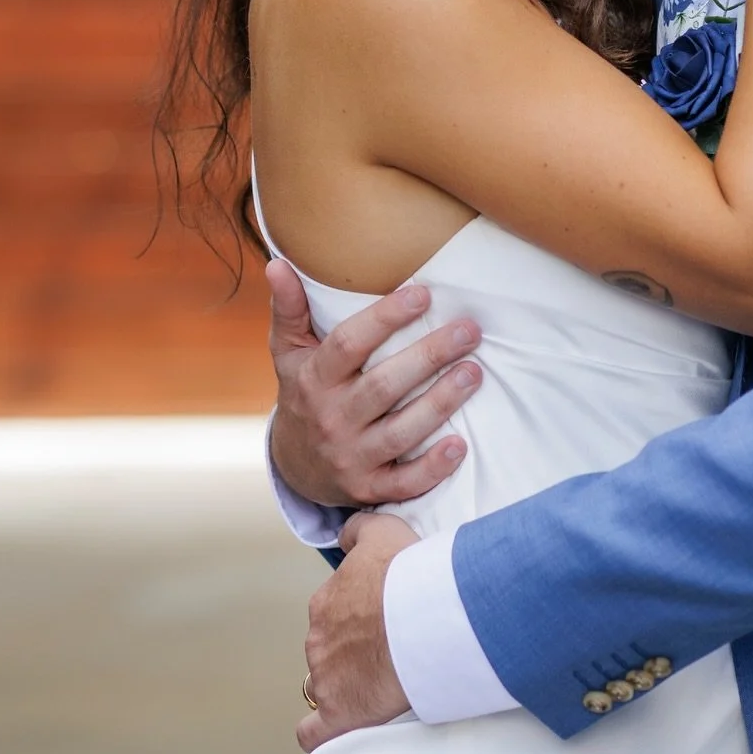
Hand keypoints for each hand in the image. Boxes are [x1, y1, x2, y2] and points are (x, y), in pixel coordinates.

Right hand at [267, 257, 482, 508]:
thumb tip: (277, 263)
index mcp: (313, 379)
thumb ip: (290, 309)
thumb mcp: (289, 352)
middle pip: (382, 387)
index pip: (348, 344)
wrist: (296, 466)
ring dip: (440, 403)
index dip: (385, 318)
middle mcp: (330, 419)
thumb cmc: (305, 391)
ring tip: (475, 372)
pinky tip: (460, 445)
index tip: (423, 293)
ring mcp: (350, 457)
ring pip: (399, 433)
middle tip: (469, 331)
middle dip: (428, 357)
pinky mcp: (370, 489)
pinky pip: (403, 484)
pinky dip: (432, 468)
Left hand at [298, 512, 416, 750]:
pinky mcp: (338, 714)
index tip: (383, 617)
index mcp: (326, 601)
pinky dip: (321, 731)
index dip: (358, 615)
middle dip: (351, 649)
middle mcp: (318, 639)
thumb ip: (358, 528)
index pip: (332, 610)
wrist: (423, 616)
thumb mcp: (383, 529)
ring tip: (379, 682)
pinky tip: (335, 727)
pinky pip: (314, 732)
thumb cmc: (408, 573)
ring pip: (325, 683)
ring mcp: (324, 678)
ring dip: (344, 683)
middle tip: (388, 647)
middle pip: (328, 647)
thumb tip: (345, 533)